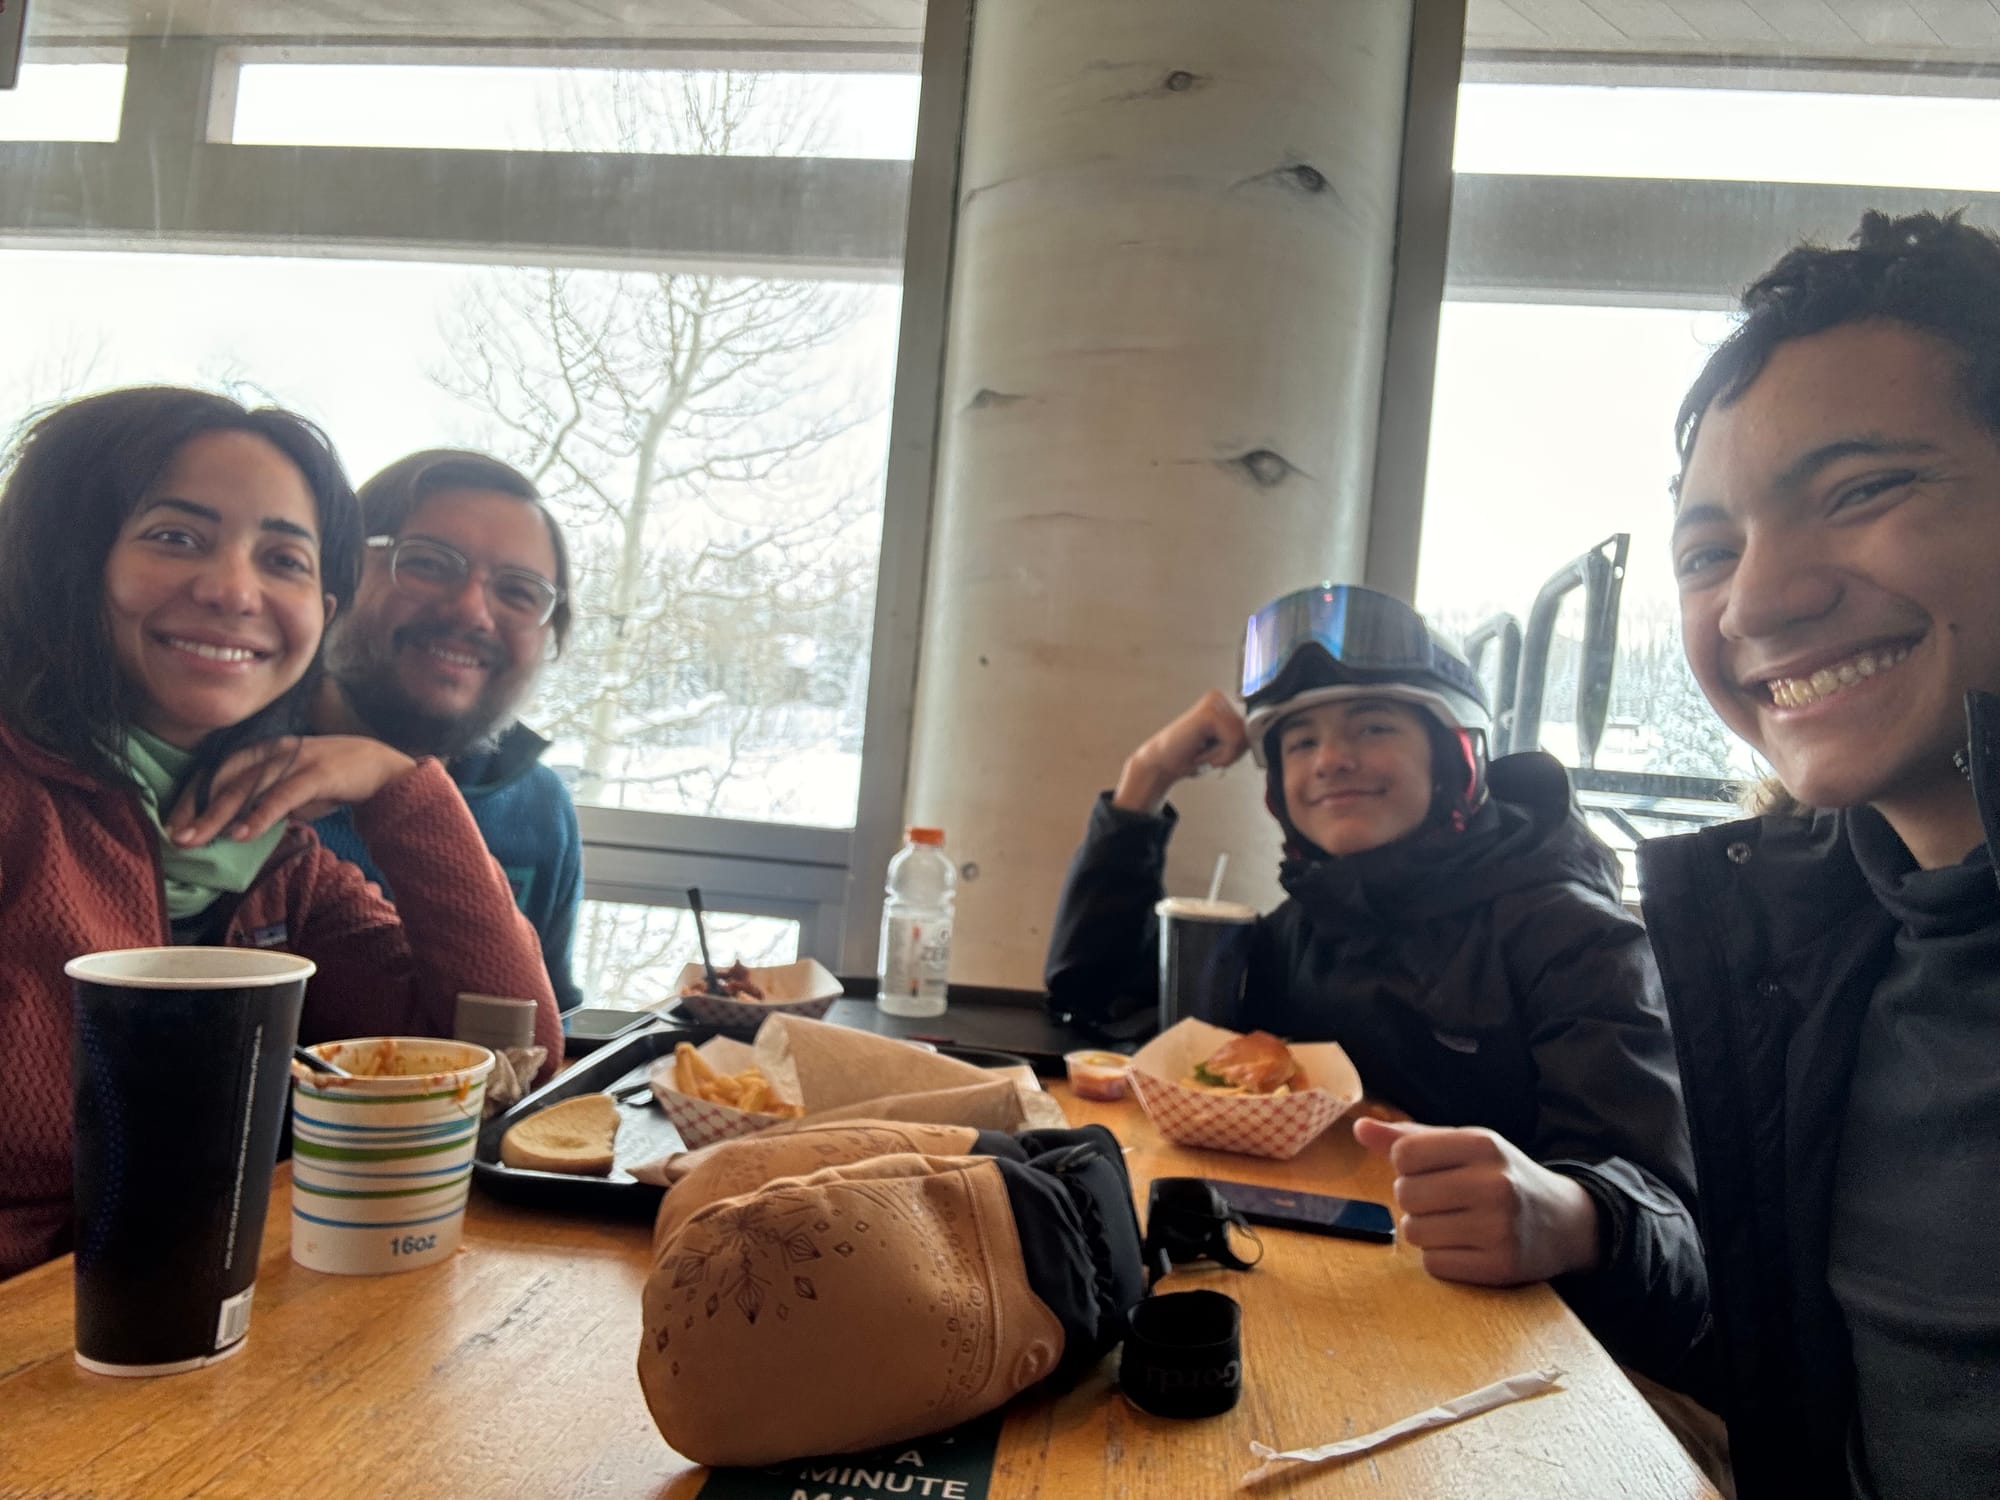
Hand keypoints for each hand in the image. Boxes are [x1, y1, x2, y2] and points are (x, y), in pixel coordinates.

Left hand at [168, 735, 418, 845]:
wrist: (383, 769)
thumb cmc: (334, 781)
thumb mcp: (292, 791)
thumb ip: (264, 802)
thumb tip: (235, 828)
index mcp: (265, 750)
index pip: (218, 772)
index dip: (193, 796)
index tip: (174, 823)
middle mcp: (274, 750)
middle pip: (226, 780)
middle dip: (197, 810)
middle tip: (176, 837)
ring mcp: (295, 760)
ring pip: (248, 788)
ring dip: (219, 816)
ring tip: (198, 839)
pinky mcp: (316, 773)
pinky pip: (282, 796)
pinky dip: (260, 815)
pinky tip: (242, 834)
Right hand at [1113, 690, 1250, 813]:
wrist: (1161, 764)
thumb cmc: (1191, 756)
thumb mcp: (1226, 746)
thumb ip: (1245, 738)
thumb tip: (1265, 732)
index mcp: (1224, 703)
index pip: (1253, 730)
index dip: (1238, 749)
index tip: (1215, 752)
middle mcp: (1219, 698)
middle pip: (1250, 733)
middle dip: (1232, 752)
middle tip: (1206, 753)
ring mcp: (1213, 703)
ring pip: (1243, 738)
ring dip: (1224, 755)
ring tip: (1202, 752)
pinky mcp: (1209, 713)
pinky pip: (1233, 740)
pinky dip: (1220, 755)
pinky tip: (1200, 752)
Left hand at [1353, 1117, 1601, 1285]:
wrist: (1565, 1222)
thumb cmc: (1501, 1177)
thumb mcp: (1465, 1146)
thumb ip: (1411, 1137)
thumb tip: (1359, 1127)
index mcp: (1483, 1144)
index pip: (1404, 1154)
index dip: (1406, 1166)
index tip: (1431, 1171)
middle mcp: (1493, 1182)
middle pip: (1405, 1194)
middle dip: (1415, 1200)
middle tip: (1445, 1201)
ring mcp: (1499, 1226)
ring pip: (1414, 1232)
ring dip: (1425, 1231)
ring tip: (1456, 1223)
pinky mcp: (1500, 1266)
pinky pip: (1434, 1265)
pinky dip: (1441, 1258)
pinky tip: (1466, 1247)